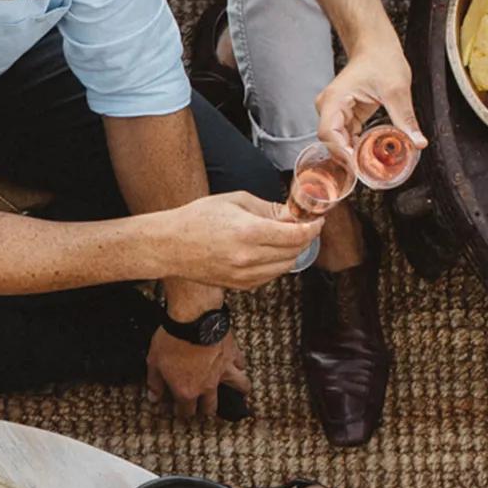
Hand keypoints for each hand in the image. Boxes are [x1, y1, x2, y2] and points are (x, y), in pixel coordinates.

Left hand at [147, 329, 244, 418]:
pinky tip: (239, 365)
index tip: (179, 412)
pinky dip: (240, 366)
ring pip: (239, 387)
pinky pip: (241, 364)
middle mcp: (208, 385)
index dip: (182, 414)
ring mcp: (223, 370)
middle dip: (206, 411)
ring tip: (239, 394)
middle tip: (204, 409)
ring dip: (238, 392)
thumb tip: (153, 398)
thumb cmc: (172, 340)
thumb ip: (155, 383)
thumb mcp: (154, 363)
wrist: (193, 319)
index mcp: (187, 390)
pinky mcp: (233, 354)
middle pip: (211, 406)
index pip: (186, 411)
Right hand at [159, 191, 321, 289]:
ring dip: (292, 252)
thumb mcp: (234, 202)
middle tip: (303, 226)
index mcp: (249, 232)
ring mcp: (244, 275)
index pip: (296, 235)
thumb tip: (291, 214)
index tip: (316, 221)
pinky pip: (270, 276)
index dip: (312, 228)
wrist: (170, 246)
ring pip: (285, 267)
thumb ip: (267, 209)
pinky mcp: (240, 286)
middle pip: (294, 252)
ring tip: (286, 238)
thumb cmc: (197, 219)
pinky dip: (276, 264)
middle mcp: (249, 258)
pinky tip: (268, 252)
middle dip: (304, 238)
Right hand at [314, 45, 424, 166]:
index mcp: (334, 100)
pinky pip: (347, 138)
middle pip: (331, 142)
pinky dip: (357, 149)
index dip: (342, 152)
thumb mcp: (396, 89)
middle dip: (348, 159)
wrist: (376, 46)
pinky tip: (369, 158)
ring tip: (370, 170)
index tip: (358, 166)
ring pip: (338, 143)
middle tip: (368, 173)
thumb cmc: (381, 59)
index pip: (328, 133)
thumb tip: (417, 142)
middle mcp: (330, 108)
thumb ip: (404, 118)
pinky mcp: (346, 116)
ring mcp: (336, 113)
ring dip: (352, 156)